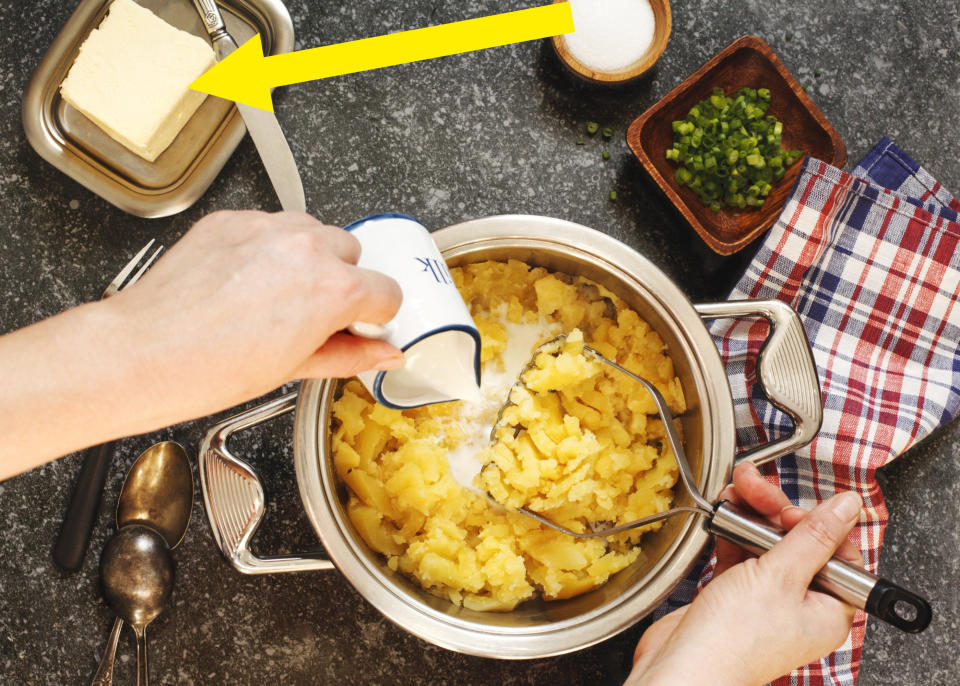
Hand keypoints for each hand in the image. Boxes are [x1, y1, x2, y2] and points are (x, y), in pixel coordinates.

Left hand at [0, 211, 402, 475]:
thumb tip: (382, 354)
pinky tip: (244, 283)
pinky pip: (269, 226)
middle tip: (310, 313)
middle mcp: (307, 248)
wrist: (145, 351)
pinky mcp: (233, 219)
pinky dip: (266, 248)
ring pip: (312, 232)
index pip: (387, 291)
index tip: (359, 324)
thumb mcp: (296, 369)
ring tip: (273, 296)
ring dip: (306, 258)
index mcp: (334, 289)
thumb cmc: (211, 368)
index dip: (374, 314)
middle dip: (341, 281)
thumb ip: (351, 355)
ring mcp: (268, 228)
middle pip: (352, 253)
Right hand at [626, 462, 862, 685]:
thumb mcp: (781, 577)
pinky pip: (741, 555)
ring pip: (767, 544)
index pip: (837, 552)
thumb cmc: (734, 641)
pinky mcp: (734, 596)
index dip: (816, 522)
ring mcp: (766, 601)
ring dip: (751, 515)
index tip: (789, 508)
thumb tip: (849, 507)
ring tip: (735, 493)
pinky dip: (732, 533)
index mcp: (828, 609)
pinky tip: (723, 515)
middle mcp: (801, 605)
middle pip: (800, 542)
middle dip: (774, 510)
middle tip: (754, 487)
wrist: (682, 668)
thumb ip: (814, 537)